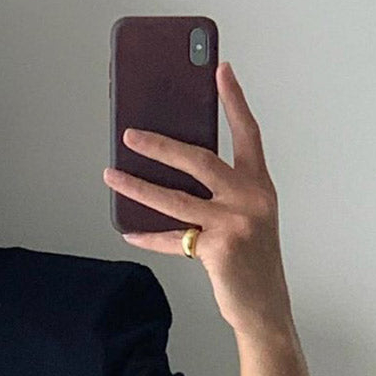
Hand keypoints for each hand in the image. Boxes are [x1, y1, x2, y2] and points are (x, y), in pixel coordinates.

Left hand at [103, 61, 293, 338]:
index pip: (248, 132)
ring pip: (174, 199)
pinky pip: (170, 238)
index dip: (234, 99)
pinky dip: (147, 235)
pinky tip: (127, 229)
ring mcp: (235, 223)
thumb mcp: (246, 217)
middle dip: (160, 144)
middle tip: (130, 133)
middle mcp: (251, 198)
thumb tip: (169, 173)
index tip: (220, 69)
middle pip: (199, 160)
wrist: (264, 306)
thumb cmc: (251, 259)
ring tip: (111, 175)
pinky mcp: (217, 249)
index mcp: (260, 185)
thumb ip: (220, 194)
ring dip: (136, 186)